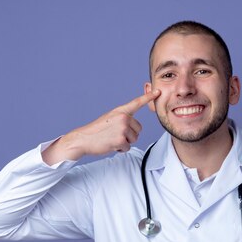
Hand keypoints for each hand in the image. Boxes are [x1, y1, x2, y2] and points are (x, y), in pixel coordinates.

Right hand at [42, 89, 160, 164]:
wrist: (83, 139)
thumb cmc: (97, 131)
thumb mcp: (110, 119)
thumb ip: (123, 119)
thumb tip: (135, 127)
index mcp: (120, 111)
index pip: (136, 103)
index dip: (148, 97)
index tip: (158, 92)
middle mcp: (122, 117)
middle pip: (138, 129)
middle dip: (129, 135)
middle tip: (115, 134)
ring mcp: (122, 128)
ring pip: (134, 139)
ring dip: (124, 142)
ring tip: (112, 138)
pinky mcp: (120, 139)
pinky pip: (127, 147)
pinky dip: (120, 149)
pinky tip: (111, 144)